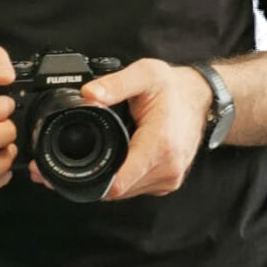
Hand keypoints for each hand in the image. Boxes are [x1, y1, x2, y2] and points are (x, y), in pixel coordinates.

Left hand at [29, 58, 211, 200]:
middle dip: (92, 179)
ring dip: (106, 181)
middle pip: (117, 190)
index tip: (69, 174)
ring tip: (90, 159)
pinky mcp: (167, 182)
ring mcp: (169, 178)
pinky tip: (113, 162)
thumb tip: (88, 94)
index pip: (122, 180)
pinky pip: (135, 189)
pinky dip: (120, 179)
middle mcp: (167, 168)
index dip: (93, 179)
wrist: (200, 99)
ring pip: (125, 192)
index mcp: (160, 144)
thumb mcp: (145, 74)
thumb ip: (115, 84)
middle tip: (66, 162)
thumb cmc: (173, 88)